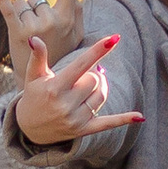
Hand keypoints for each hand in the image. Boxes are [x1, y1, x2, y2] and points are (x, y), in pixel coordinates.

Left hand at [0, 0, 83, 68]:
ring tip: (28, 36)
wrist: (43, 81)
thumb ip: (77, 14)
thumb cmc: (60, 54)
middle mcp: (53, 20)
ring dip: (22, 16)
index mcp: (69, 18)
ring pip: (23, 4)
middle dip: (34, 9)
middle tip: (39, 32)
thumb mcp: (76, 36)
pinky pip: (8, 9)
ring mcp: (36, 27)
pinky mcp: (18, 32)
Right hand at [13, 32, 138, 146]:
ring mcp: (76, 119)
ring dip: (98, 89)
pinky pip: (108, 123)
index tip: (114, 38)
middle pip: (95, 80)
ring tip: (85, 90)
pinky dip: (124, 119)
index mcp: (55, 87)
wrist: (28, 129)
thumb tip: (35, 38)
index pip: (81, 64)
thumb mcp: (33, 77)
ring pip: (102, 95)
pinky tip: (139, 116)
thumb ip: (38, 57)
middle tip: (79, 78)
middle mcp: (66, 104)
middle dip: (90, 75)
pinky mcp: (83, 130)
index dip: (98, 50)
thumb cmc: (33, 97)